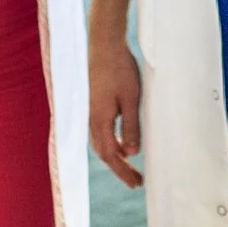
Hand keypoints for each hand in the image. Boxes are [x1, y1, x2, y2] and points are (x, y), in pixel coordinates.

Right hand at [88, 29, 146, 186]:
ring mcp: (90, 110)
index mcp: (100, 120)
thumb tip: (132, 153)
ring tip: (131, 162)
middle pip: (104, 152)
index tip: (136, 183)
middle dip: (120, 167)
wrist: (104, 43)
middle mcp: (91, 118)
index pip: (111, 155)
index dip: (123, 171)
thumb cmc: (119, 69)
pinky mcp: (93, 101)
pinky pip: (100, 129)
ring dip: (115, 154)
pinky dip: (111, 140)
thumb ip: (131, 126)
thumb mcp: (131, 99)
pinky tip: (123, 137)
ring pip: (101, 141)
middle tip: (137, 179)